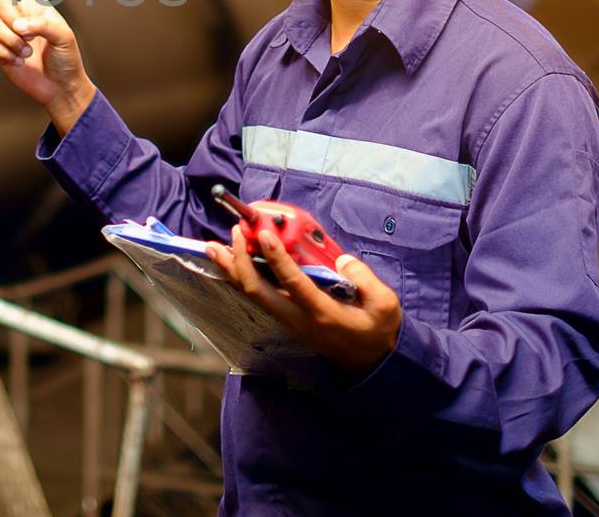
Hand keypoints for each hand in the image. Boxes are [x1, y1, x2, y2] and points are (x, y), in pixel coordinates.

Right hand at [0, 0, 93, 130]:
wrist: (60, 87)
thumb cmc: (67, 58)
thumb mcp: (64, 37)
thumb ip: (42, 25)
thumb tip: (17, 27)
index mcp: (37, 6)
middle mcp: (21, 16)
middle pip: (1, 3)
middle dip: (13, 20)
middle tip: (29, 36)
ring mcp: (9, 34)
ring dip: (12, 40)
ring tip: (27, 52)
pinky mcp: (1, 51)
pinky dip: (6, 52)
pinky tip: (19, 61)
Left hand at [204, 224, 401, 375]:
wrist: (372, 364)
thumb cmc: (378, 330)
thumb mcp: (384, 304)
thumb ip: (364, 279)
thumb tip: (341, 259)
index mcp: (323, 313)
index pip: (293, 283)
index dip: (277, 258)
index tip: (266, 234)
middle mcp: (298, 320)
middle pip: (258, 292)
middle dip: (240, 262)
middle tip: (233, 234)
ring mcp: (289, 322)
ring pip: (252, 296)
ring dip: (232, 270)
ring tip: (214, 247)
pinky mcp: (286, 321)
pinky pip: (258, 298)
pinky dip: (241, 279)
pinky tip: (230, 264)